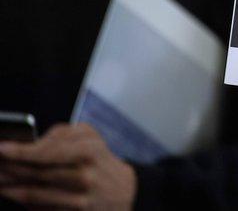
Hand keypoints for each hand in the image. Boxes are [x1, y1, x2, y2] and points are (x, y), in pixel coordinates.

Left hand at [0, 123, 135, 209]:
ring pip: (34, 193)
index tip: (1, 149)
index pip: (48, 152)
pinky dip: (23, 201)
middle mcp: (85, 175)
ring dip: (10, 187)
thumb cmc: (99, 160)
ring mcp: (80, 198)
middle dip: (9, 169)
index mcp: (89, 150)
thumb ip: (61, 135)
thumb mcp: (89, 137)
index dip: (20, 152)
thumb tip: (28, 144)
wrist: (124, 191)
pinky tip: (12, 193)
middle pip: (37, 173)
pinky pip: (41, 207)